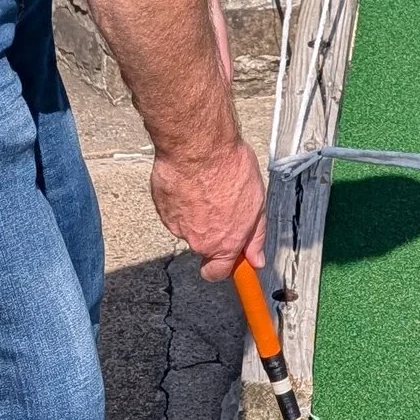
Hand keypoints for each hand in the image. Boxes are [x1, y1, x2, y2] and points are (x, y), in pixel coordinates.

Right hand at [150, 133, 266, 280]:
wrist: (197, 146)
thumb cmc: (229, 170)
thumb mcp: (257, 203)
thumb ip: (256, 236)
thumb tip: (256, 259)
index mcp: (224, 243)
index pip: (217, 273)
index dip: (224, 267)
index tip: (230, 262)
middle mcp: (198, 240)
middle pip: (205, 245)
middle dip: (213, 230)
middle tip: (223, 204)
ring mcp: (177, 225)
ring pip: (189, 225)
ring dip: (197, 212)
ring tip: (208, 185)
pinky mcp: (162, 208)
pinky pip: (175, 210)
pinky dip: (182, 199)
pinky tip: (193, 181)